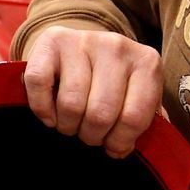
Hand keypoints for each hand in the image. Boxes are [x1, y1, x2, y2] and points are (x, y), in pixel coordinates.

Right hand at [20, 26, 161, 155]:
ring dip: (67, 125)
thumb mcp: (138, 97)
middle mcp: (116, 46)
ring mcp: (82, 41)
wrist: (83, 49)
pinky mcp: (51, 41)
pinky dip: (42, 109)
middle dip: (92, 136)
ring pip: (70, 104)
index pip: (133, 118)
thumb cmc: (113, 83)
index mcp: (146, 63)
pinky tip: (51, 113)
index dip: (119, 142)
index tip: (112, 145)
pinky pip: (39, 84)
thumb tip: (151, 149)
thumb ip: (145, 122)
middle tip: (90, 134)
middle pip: (100, 114)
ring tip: (71, 123)